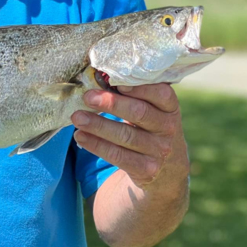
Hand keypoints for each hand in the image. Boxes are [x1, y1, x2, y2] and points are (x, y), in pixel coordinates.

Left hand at [71, 85, 188, 190]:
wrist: (167, 169)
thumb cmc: (150, 127)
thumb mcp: (153, 110)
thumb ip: (135, 95)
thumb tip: (99, 77)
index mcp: (170, 108)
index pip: (162, 94)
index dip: (140, 87)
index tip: (116, 82)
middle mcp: (168, 128)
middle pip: (139, 112)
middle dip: (111, 103)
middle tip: (87, 97)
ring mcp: (159, 150)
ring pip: (125, 135)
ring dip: (98, 125)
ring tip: (77, 117)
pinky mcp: (146, 169)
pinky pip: (118, 155)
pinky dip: (97, 145)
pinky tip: (81, 136)